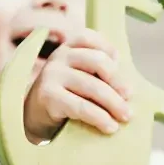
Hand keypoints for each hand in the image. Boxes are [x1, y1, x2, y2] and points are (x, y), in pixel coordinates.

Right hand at [24, 28, 130, 142]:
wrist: (34, 116)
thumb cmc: (64, 94)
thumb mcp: (78, 75)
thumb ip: (97, 71)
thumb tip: (126, 86)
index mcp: (68, 47)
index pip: (90, 38)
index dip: (108, 49)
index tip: (120, 64)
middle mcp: (58, 57)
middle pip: (97, 62)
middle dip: (117, 81)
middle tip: (129, 97)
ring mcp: (52, 75)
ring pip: (92, 86)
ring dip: (113, 103)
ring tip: (125, 116)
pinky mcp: (49, 97)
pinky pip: (81, 107)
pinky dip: (99, 117)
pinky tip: (110, 127)